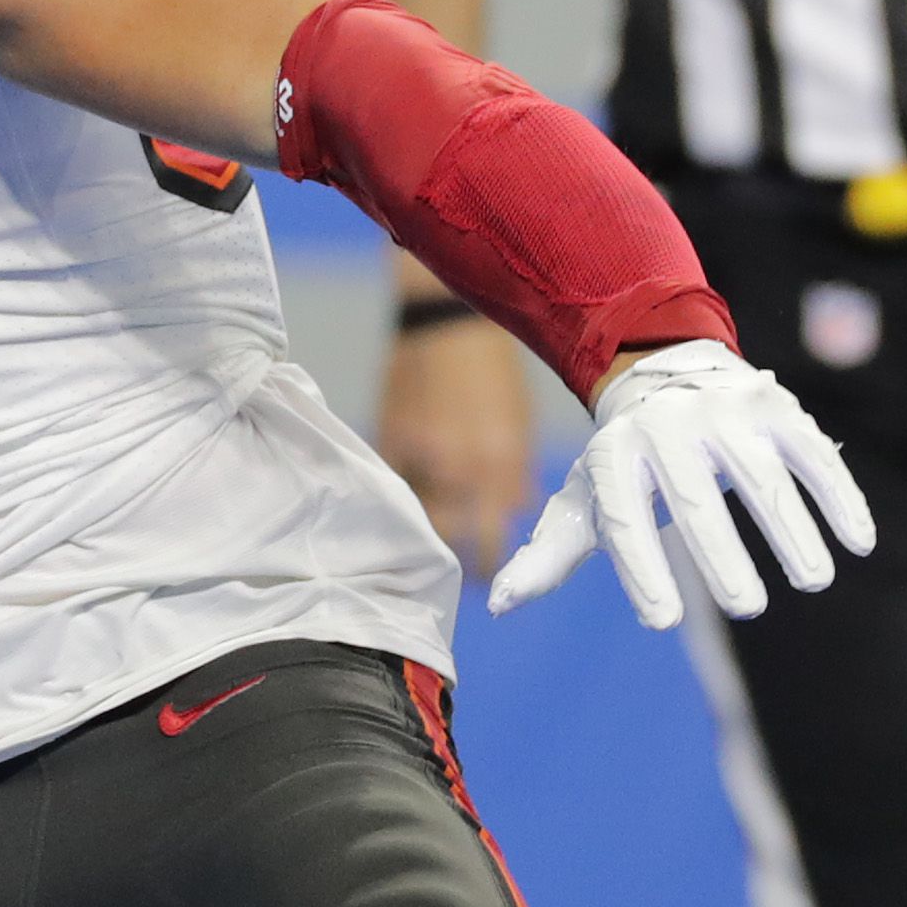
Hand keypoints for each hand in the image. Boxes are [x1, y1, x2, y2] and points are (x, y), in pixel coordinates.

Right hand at [375, 314, 533, 576]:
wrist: (447, 326)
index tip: (490, 580)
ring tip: (434, 539)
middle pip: (450, 536)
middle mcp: (456, 466)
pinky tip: (408, 499)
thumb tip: (514, 511)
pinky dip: (401, 495)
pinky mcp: (388, 440)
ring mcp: (417, 454)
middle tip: (458, 571)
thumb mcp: (518, 424)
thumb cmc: (495, 375)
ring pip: (419, 514)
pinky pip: (395, 485)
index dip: (488, 565)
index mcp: (496, 464)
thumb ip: (514, 473)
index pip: (489, 538)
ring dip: (428, 528)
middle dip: (455, 556)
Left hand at [489, 338, 875, 630]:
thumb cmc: (623, 458)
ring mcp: (725, 415)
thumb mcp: (583, 497)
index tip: (661, 622)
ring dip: (792, 530)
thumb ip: (549, 553)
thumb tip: (499, 605)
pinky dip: (838, 496)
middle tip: (744, 609)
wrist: (661, 368)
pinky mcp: (775, 409)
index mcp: (614, 456)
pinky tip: (858, 543)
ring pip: (762, 476)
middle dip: (721, 553)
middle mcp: (667, 430)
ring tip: (812, 581)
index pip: (625, 520)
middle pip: (696, 499)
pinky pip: (812, 455)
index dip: (641, 570)